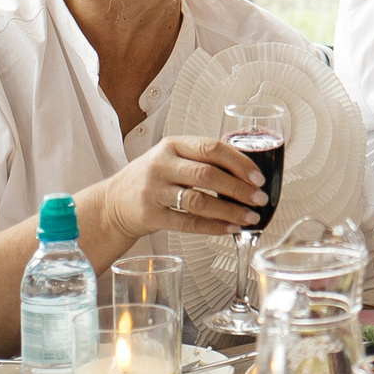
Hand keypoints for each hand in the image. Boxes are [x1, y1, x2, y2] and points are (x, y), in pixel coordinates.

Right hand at [88, 134, 269, 240]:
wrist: (114, 201)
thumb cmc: (153, 178)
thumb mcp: (172, 157)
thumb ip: (202, 159)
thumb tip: (248, 171)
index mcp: (173, 145)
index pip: (212, 148)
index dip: (239, 162)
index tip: (258, 176)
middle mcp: (162, 165)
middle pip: (207, 175)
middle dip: (239, 188)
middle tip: (259, 198)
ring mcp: (154, 191)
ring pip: (199, 201)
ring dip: (230, 210)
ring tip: (250, 217)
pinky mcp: (150, 215)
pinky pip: (188, 223)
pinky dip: (213, 227)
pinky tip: (230, 229)